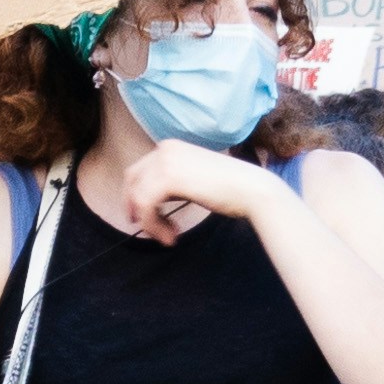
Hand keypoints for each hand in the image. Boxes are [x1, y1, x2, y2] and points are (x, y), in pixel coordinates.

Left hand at [121, 139, 279, 239]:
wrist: (251, 188)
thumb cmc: (229, 188)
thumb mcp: (192, 178)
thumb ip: (172, 182)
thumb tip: (152, 199)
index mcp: (170, 146)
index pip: (138, 171)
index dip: (134, 196)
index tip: (142, 217)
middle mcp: (164, 148)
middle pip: (132, 180)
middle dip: (133, 205)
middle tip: (141, 227)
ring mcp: (165, 162)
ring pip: (138, 197)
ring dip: (149, 222)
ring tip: (169, 237)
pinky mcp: (168, 179)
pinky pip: (146, 205)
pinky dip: (153, 225)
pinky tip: (171, 237)